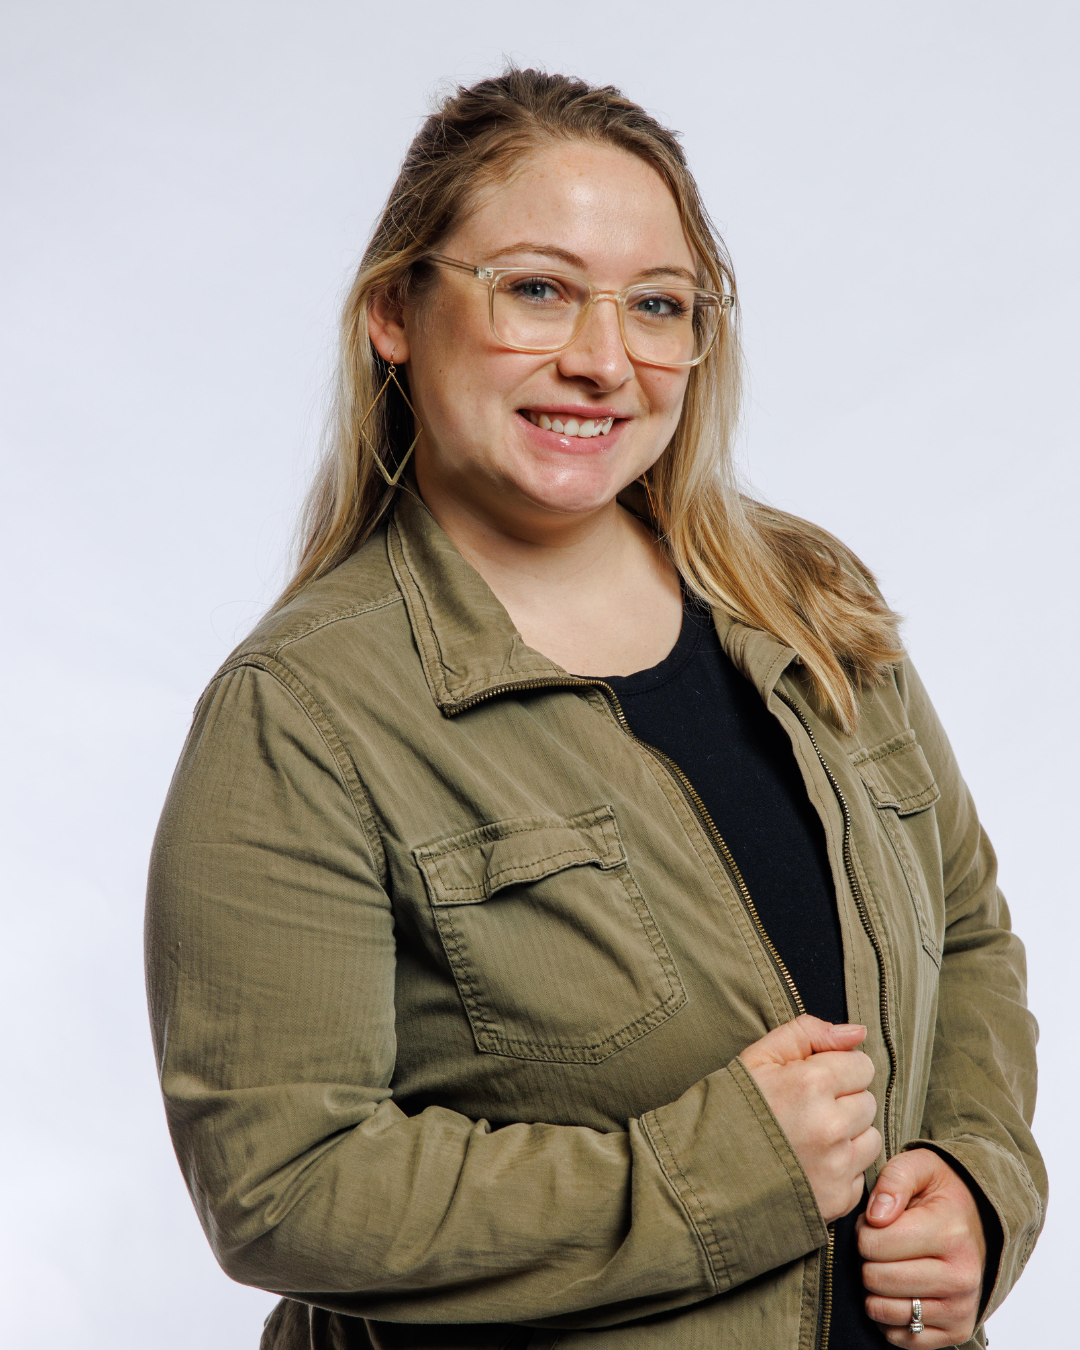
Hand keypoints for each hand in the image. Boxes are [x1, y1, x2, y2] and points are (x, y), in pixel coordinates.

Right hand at [739, 1014, 880, 1223]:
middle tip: (804, 1110)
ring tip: (808, 1138)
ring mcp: (835, 1166)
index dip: (836, 1069)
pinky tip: (808, 1165)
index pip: (861, 1065)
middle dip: (843, 1102)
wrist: (703, 1173)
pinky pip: (860, 1174)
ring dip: (848, 1136)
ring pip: (870, 1138)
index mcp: (811, 1083)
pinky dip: (840, 1169)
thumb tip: (857, 1032)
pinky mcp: (837, 1199)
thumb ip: (809, 1033)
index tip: (811, 1081)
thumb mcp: (759, 1057)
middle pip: (867, 1101)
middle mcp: (830, 1125)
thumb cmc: (730, 1109)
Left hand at [858, 1147, 987, 1346]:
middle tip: (882, 1243)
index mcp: (950, 1233)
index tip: (877, 1221)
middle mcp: (961, 1276)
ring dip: (874, 1288)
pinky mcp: (956, 1331)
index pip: (873, 1243)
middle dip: (867, 1258)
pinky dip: (889, 1317)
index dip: (863, 1229)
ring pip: (883, 1310)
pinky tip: (899, 1291)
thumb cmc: (942, 1194)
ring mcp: (961, 1308)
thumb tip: (875, 1217)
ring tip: (891, 1264)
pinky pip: (900, 1337)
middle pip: (875, 1278)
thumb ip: (894, 1179)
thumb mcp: (920, 1166)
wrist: (982, 1222)